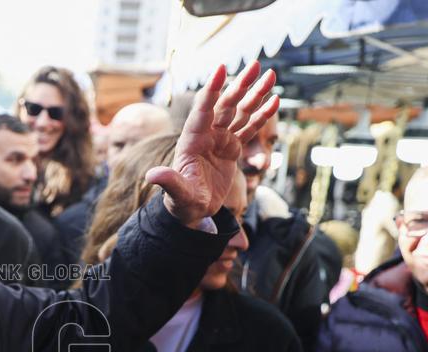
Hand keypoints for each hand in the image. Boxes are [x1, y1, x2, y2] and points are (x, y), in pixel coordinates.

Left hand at [148, 61, 278, 225]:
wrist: (191, 211)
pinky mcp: (232, 149)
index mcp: (192, 141)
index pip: (202, 111)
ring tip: (271, 75)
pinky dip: (262, 115)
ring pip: (240, 112)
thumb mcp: (176, 193)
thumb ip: (168, 182)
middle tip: (257, 64)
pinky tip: (274, 100)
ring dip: (255, 94)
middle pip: (225, 105)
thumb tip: (152, 175)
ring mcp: (220, 140)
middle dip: (240, 85)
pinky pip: (249, 128)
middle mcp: (206, 135)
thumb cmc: (181, 202)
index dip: (211, 91)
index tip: (220, 69)